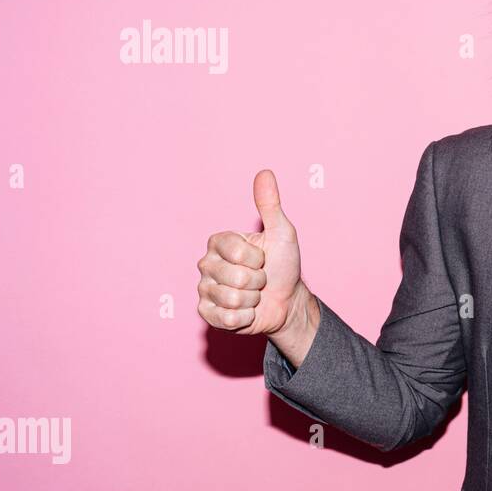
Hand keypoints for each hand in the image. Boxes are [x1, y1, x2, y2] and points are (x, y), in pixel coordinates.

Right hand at [196, 170, 308, 336]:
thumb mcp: (281, 233)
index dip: (257, 258)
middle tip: (261, 279)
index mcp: (219, 242)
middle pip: (236, 278)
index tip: (262, 258)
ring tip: (254, 294)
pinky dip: (245, 317)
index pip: (236, 252)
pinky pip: (227, 318)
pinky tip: (247, 310)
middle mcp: (206, 264)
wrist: (287, 300)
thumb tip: (265, 172)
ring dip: (253, 300)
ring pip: (232, 300)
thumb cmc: (283, 264)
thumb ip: (270, 205)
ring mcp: (204, 290)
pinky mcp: (207, 314)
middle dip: (258, 281)